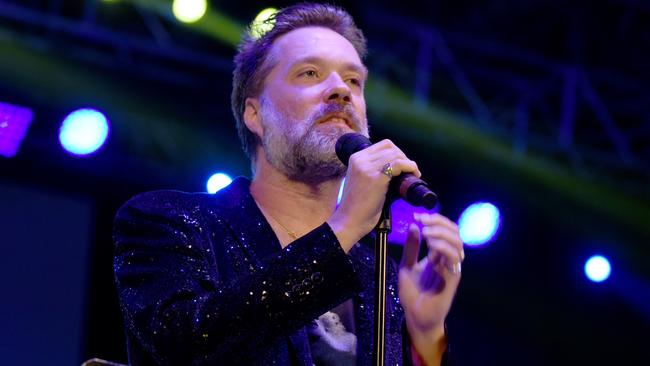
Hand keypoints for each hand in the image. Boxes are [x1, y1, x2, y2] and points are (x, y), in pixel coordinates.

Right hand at [327, 139, 420, 251]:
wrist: (349, 221)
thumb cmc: (357, 206)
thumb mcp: (362, 181)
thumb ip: (374, 171)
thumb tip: (396, 168)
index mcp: (355, 158)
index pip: (383, 145)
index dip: (397, 152)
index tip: (403, 164)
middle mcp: (359, 159)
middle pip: (390, 147)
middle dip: (404, 157)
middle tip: (410, 171)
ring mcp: (366, 167)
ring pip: (396, 154)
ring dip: (409, 163)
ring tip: (413, 174)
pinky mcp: (375, 178)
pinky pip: (399, 164)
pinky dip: (410, 167)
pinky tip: (414, 175)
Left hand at [399, 213, 462, 363]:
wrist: (415, 316)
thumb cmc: (412, 293)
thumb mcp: (406, 264)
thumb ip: (411, 247)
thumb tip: (413, 225)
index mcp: (438, 254)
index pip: (445, 230)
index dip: (434, 220)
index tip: (417, 216)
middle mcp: (448, 259)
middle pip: (454, 232)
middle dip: (439, 222)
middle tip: (422, 219)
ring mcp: (452, 267)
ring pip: (457, 243)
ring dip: (441, 233)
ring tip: (425, 232)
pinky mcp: (452, 278)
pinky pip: (453, 258)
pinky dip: (443, 247)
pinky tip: (430, 245)